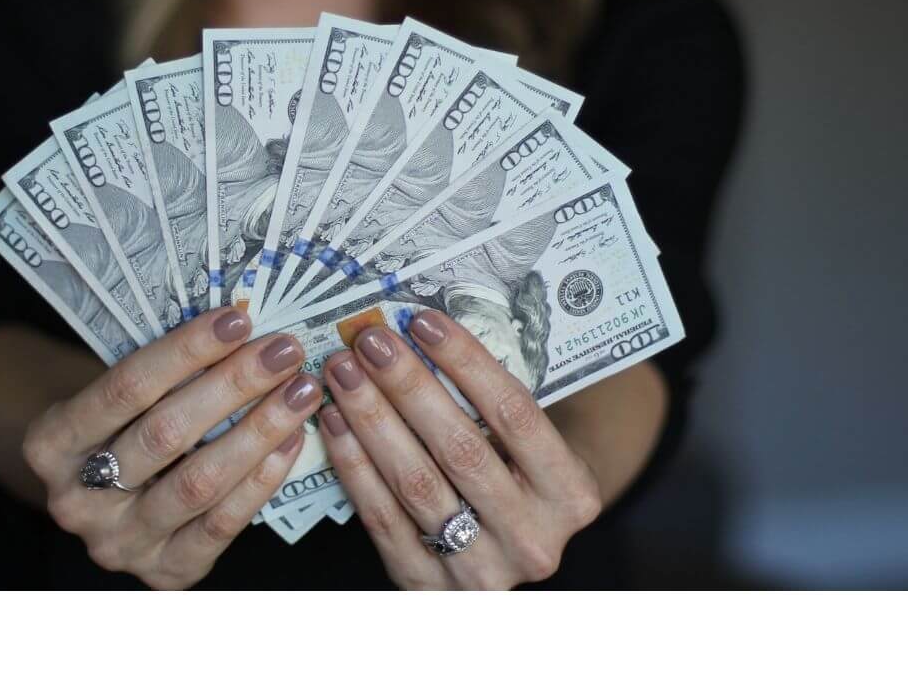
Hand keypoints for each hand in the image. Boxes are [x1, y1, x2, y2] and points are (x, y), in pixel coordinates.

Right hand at [20, 306, 318, 588]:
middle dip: (233, 386)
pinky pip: (221, 524)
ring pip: (198, 482)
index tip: (238, 320)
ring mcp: (119, 542)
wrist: (102, 500)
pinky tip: (290, 440)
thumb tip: (239, 329)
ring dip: (258, 431)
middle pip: (165, 434)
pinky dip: (262, 479)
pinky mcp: (165, 571)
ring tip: (298, 392)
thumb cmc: (117, 429)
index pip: (126, 388)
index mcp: (50, 444)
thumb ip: (160, 373)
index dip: (185, 351)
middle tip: (283, 352)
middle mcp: (76, 500)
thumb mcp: (114, 398)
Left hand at [318, 310, 603, 588]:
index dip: (465, 362)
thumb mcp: (534, 446)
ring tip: (345, 372)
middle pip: (460, 449)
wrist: (516, 552)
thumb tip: (420, 332)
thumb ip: (493, 403)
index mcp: (572, 494)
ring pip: (415, 483)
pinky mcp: (427, 585)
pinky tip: (336, 421)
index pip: (515, 415)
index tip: (422, 321)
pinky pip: (382, 517)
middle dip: (407, 386)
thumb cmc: (521, 476)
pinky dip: (353, 464)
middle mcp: (533, 539)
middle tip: (369, 340)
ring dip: (372, 419)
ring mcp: (480, 569)